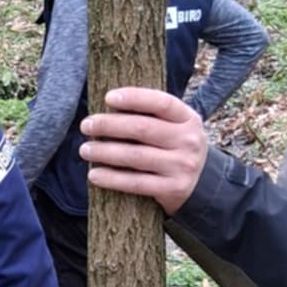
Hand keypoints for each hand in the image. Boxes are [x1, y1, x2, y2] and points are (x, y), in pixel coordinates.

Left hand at [78, 88, 207, 213]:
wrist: (201, 185)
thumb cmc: (175, 148)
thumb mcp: (175, 127)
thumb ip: (152, 115)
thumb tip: (107, 106)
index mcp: (188, 119)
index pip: (161, 103)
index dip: (134, 98)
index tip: (108, 98)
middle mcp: (188, 141)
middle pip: (142, 129)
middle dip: (109, 125)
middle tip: (86, 126)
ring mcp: (182, 166)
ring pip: (136, 156)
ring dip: (105, 152)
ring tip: (85, 150)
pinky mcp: (173, 189)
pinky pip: (136, 183)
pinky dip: (112, 179)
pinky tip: (94, 175)